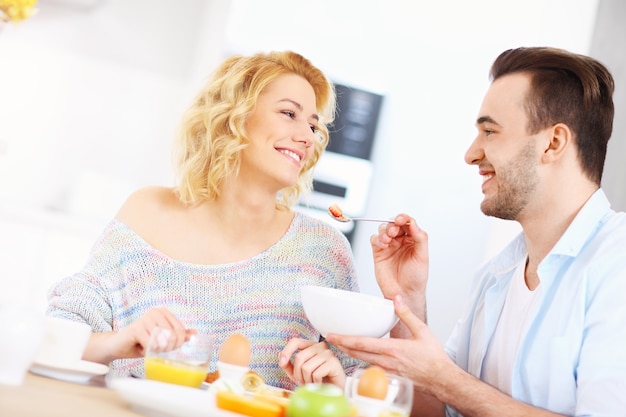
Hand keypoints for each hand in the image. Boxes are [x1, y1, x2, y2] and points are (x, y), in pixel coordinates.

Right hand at [109, 307, 192, 358]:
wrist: (118, 346)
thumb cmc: (140, 342)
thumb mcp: (162, 339)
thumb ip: (177, 335)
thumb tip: (194, 333)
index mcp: (163, 312)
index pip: (181, 330)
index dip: (178, 343)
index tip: (169, 348)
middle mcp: (155, 312)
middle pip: (173, 336)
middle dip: (167, 348)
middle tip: (157, 349)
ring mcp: (145, 318)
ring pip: (162, 341)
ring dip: (157, 350)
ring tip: (148, 348)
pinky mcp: (136, 328)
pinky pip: (150, 345)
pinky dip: (147, 351)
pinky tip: (140, 348)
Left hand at [279, 338, 346, 387]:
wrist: (334, 390)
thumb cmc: (317, 380)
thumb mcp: (298, 374)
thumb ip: (288, 365)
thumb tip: (281, 356)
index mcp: (311, 345)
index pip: (295, 341)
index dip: (287, 351)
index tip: (283, 362)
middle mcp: (320, 346)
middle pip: (299, 358)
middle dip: (298, 374)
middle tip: (304, 381)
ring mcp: (328, 353)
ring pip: (306, 367)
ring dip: (307, 380)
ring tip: (313, 382)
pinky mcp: (334, 362)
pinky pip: (316, 374)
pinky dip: (316, 382)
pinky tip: (321, 383)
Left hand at [325, 295, 449, 393]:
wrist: (442, 379)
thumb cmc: (434, 358)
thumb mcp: (422, 331)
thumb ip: (407, 314)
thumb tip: (397, 299)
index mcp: (392, 349)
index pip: (361, 344)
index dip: (344, 339)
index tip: (331, 335)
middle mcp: (386, 362)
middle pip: (356, 354)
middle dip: (340, 346)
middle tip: (329, 339)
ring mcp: (386, 371)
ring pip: (361, 361)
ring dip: (349, 353)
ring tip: (340, 344)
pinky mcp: (388, 377)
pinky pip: (370, 368)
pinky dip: (361, 361)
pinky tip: (358, 356)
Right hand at [371, 214, 428, 301]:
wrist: (404, 293)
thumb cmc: (415, 278)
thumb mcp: (422, 257)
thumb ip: (420, 238)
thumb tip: (413, 223)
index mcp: (413, 239)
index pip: (408, 223)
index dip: (404, 218)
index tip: (401, 219)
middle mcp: (401, 241)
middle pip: (393, 224)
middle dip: (392, 224)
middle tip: (394, 231)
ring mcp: (389, 246)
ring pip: (383, 229)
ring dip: (384, 231)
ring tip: (388, 239)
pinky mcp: (378, 252)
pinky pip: (374, 239)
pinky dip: (377, 239)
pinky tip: (383, 245)